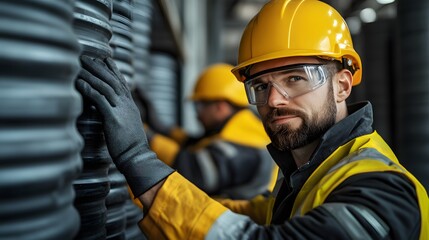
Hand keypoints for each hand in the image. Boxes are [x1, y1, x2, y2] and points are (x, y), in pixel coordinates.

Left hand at [76, 55, 173, 196]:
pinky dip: (89, 90)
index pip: (122, 82)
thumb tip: (112, 112)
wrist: (137, 156)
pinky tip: (80, 84)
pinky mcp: (113, 119)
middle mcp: (127, 104)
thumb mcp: (128, 126)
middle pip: (112, 80)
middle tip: (87, 56)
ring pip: (105, 86)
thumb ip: (121, 115)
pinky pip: (100, 100)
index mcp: (131, 106)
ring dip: (91, 74)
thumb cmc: (131, 146)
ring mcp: (121, 110)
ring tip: (79, 66)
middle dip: (99, 67)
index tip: (105, 58)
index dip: (113, 69)